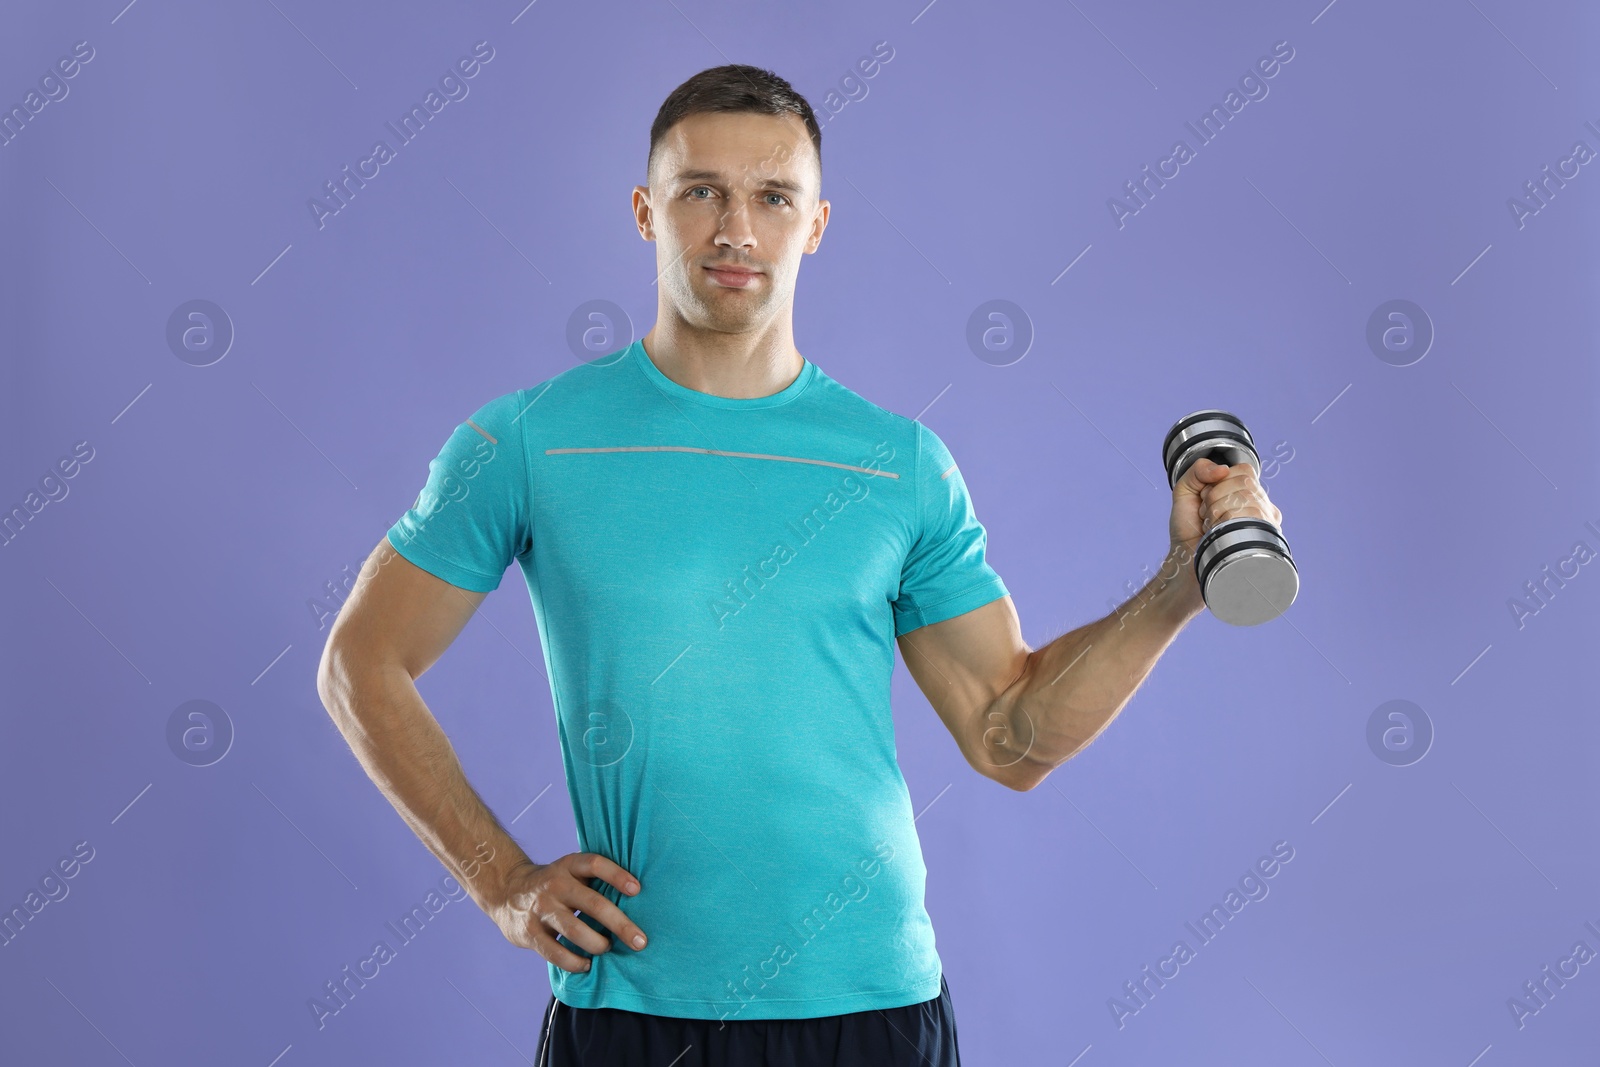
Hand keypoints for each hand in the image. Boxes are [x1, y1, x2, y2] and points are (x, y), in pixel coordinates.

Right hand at [487, 853, 647, 972]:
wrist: (507, 891)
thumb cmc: (555, 884)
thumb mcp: (570, 871)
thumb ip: (594, 881)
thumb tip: (640, 901)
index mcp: (569, 866)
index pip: (595, 864)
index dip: (617, 875)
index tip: (637, 890)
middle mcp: (555, 884)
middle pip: (593, 904)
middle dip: (621, 925)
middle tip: (640, 941)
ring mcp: (541, 909)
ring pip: (576, 931)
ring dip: (598, 944)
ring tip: (608, 948)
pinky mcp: (530, 933)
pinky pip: (556, 953)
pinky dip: (576, 962)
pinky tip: (587, 964)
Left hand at [1171, 456, 1282, 547]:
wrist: (1185, 559)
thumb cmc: (1188, 529)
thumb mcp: (1185, 489)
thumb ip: (1199, 470)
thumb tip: (1223, 469)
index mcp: (1248, 493)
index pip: (1245, 471)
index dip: (1220, 481)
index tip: (1206, 498)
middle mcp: (1261, 506)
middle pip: (1245, 482)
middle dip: (1215, 496)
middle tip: (1207, 514)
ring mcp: (1264, 522)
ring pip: (1245, 497)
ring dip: (1216, 510)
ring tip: (1212, 525)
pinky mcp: (1261, 537)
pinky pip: (1248, 515)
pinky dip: (1223, 521)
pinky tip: (1217, 532)